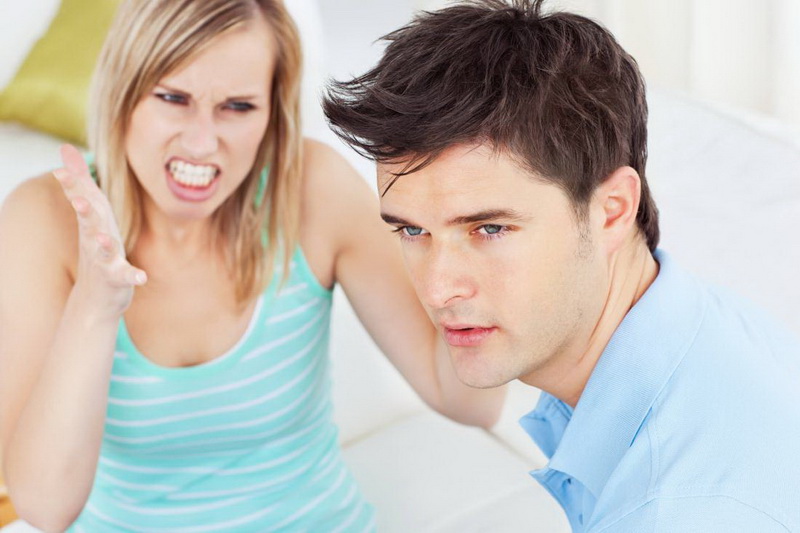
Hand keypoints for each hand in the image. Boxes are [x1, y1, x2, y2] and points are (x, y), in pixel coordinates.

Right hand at [53, 144, 146, 318]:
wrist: (96, 299)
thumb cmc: (97, 249)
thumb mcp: (91, 216)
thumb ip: (81, 184)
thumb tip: (65, 150)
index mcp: (93, 224)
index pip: (83, 201)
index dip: (74, 186)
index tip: (61, 169)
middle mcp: (95, 240)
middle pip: (90, 223)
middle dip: (85, 211)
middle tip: (78, 200)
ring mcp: (105, 261)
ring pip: (102, 251)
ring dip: (102, 244)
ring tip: (103, 239)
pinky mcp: (118, 280)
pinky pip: (125, 277)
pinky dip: (132, 276)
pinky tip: (141, 276)